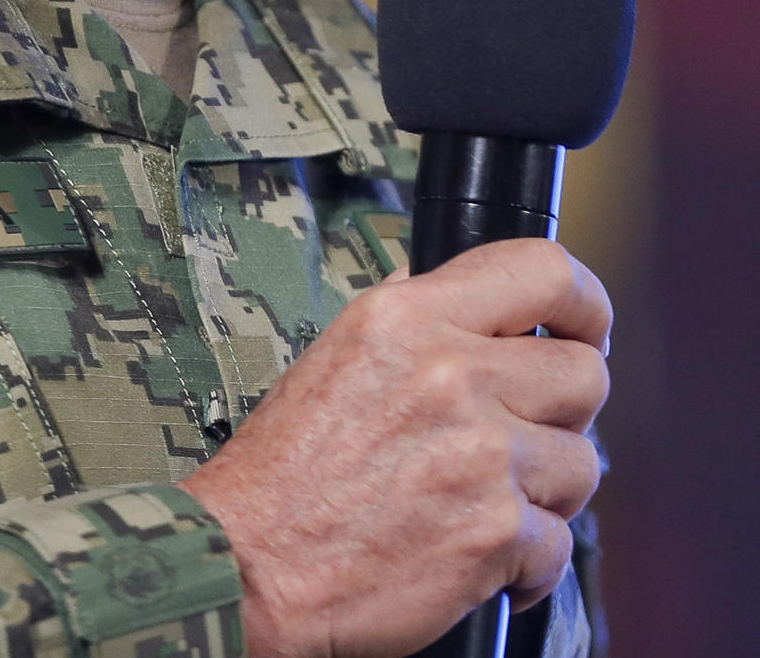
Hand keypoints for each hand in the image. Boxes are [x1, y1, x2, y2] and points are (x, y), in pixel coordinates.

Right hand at [181, 239, 610, 657]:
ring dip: (546, 489)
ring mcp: (480, 455)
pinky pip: (560, 544)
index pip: (544, 272)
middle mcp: (449, 374)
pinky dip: (528, 562)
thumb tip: (461, 286)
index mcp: (408, 317)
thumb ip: (411, 312)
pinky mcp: (495, 535)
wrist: (250, 564)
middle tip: (527, 431)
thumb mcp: (338, 350)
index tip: (587, 326)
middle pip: (586, 374)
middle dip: (565, 409)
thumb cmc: (283, 470)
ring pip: (583, 464)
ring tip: (488, 498)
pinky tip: (480, 554)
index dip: (585, 303)